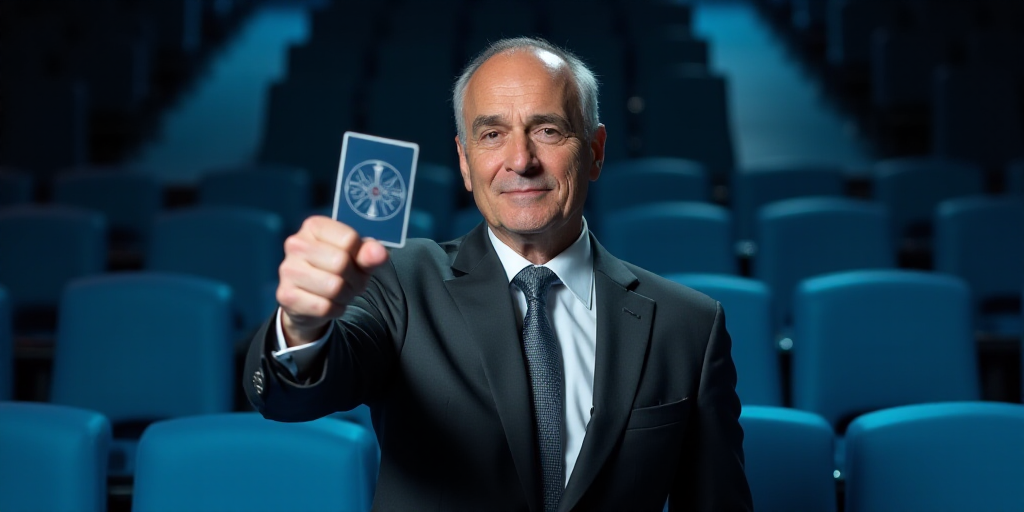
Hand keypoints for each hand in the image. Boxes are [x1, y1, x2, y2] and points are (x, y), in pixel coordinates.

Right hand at [276, 216, 389, 345]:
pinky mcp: (286, 295)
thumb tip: (379, 253)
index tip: (356, 262)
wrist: (308, 300)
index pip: (349, 239)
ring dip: (345, 295)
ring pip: (334, 287)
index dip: (361, 256)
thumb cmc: (337, 271)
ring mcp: (288, 269)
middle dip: (355, 279)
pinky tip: (328, 304)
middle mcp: (296, 244)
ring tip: (340, 293)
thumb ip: (369, 253)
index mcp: (313, 226)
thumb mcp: (358, 258)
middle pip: (341, 262)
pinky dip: (334, 309)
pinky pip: (324, 307)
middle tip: (351, 282)